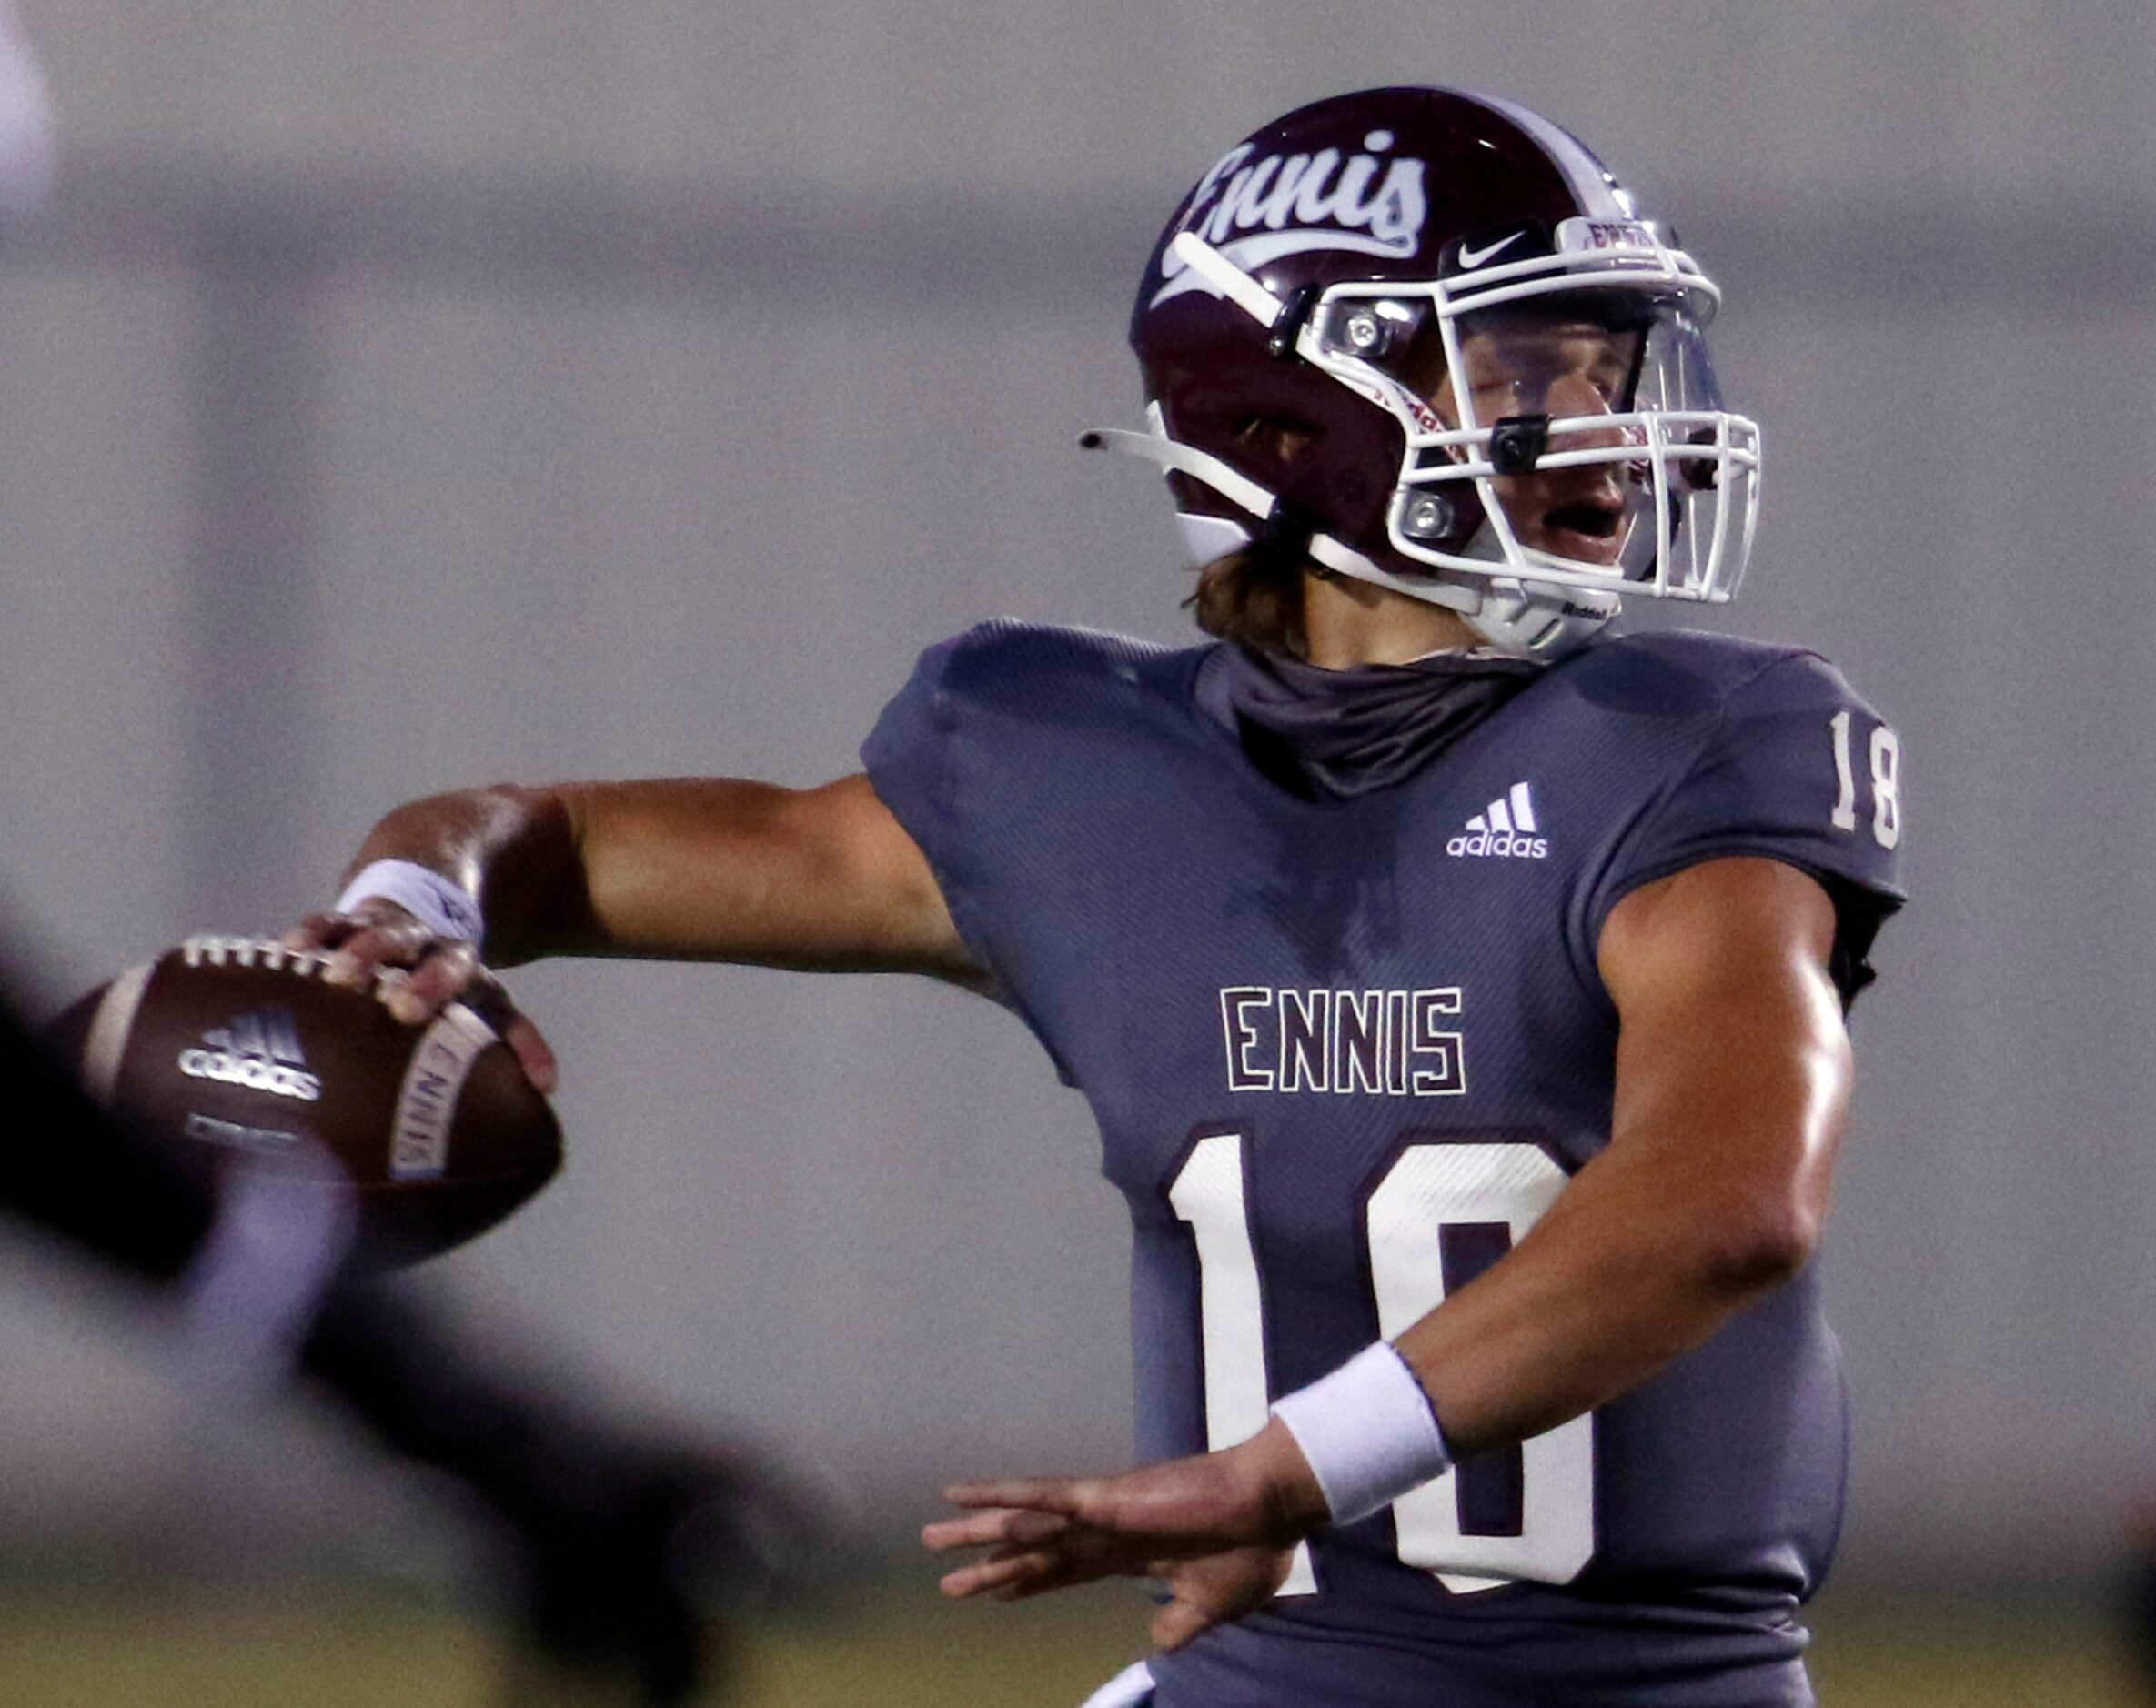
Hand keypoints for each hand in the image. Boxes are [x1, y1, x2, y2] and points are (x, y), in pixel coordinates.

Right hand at [282, 901, 558, 1093]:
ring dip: (365, 953)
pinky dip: (314, 935)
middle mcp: (437, 952)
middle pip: (446, 966)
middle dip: (426, 985)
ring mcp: (394, 932)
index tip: (532, 1077)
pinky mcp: (351, 920)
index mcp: (474, 979)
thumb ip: (506, 1046)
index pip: (503, 1008)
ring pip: (385, 936)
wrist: (421, 901)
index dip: (524, 1044)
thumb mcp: (482, 1006)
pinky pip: (332, 922)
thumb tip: (545, 1090)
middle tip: (404, 1009)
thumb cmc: (445, 983)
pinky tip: (288, 950)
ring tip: (338, 973)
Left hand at [920, 1419, 1325, 1651]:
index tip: (993, 1591)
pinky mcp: (1103, 1499)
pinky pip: (1042, 1498)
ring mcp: (1100, 1512)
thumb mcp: (1211, 1606)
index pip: (1065, 1571)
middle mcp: (1106, 1531)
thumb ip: (1179, 1623)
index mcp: (1131, 1554)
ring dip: (978, 1529)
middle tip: (941, 1569)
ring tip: (932, 1536)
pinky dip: (1002, 1496)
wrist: (1271, 1511)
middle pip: (1033, 1551)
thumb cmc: (1250, 1551)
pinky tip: (965, 1496)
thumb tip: (1158, 1643)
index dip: (1028, 1581)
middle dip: (989, 1562)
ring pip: (1025, 1523)